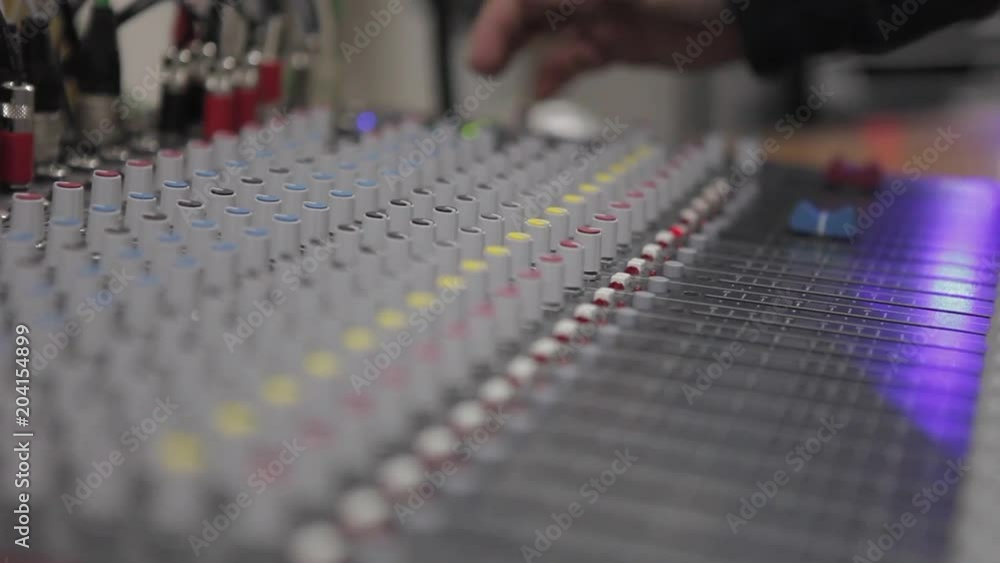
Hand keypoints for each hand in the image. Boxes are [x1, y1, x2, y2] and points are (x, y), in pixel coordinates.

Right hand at [468, 0, 745, 97]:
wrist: (750, 11)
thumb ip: (567, 2)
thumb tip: (527, 22)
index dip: (499, 19)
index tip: (485, 52)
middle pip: (527, 8)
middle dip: (502, 34)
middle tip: (483, 66)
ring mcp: (599, 12)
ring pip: (544, 33)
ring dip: (521, 55)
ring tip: (499, 76)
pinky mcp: (615, 41)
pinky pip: (573, 57)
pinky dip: (554, 73)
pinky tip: (540, 90)